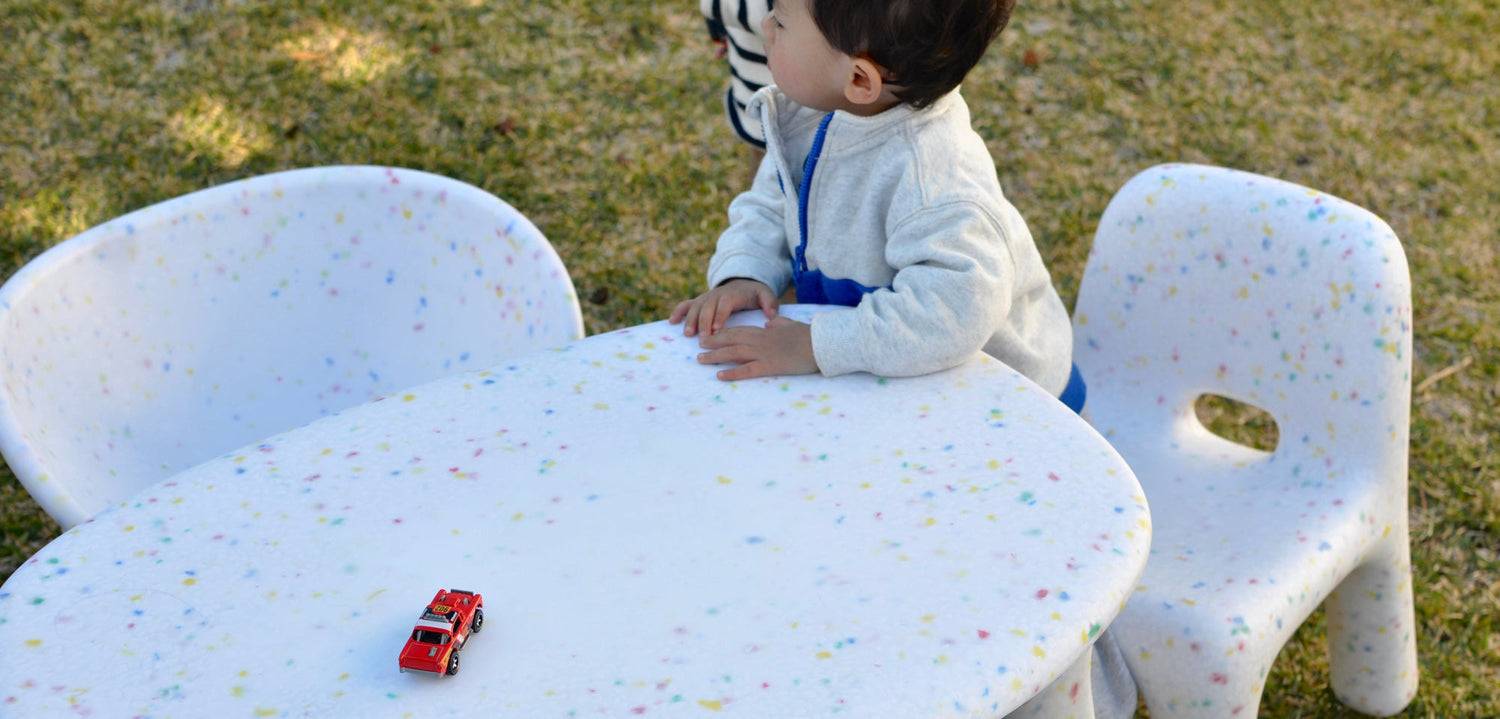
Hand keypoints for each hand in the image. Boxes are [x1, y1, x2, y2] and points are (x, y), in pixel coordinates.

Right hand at [669, 279, 778, 337]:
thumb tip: (771, 315)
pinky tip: (671, 321)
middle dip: (704, 323)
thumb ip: (770, 304)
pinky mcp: (700, 301)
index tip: (717, 330)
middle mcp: (717, 294)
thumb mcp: (766, 295)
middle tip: (703, 339)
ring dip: (690, 320)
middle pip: (707, 307)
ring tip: (688, 334)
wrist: (743, 282)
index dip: (720, 316)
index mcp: (732, 294)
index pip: (725, 304)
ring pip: (695, 307)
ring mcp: (707, 297)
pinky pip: (687, 304)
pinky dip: (678, 311)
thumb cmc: (755, 293)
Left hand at [696, 316, 817, 380]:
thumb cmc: (809, 336)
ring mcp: (763, 353)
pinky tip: (720, 376)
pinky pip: (746, 370)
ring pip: (734, 353)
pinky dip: (732, 373)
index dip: (723, 332)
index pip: (739, 330)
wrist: (820, 344)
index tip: (712, 334)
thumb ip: (778, 323)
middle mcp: (760, 340)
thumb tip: (769, 322)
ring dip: (715, 356)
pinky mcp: (769, 366)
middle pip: (731, 340)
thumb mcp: (791, 325)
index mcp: (766, 331)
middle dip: (713, 342)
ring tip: (701, 359)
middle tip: (699, 345)